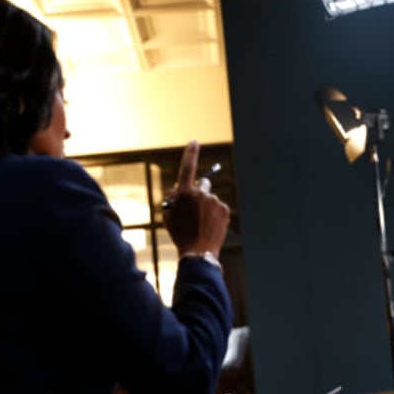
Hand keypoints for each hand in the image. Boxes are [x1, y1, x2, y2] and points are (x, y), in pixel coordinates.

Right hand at [163, 140, 229, 256]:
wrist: (198, 252)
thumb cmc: (180, 233)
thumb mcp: (168, 214)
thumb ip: (174, 197)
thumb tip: (181, 188)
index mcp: (184, 193)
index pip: (187, 167)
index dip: (191, 153)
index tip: (195, 142)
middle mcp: (200, 193)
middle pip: (202, 184)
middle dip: (200, 192)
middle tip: (196, 208)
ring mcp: (214, 201)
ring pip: (210, 198)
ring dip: (207, 206)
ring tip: (201, 223)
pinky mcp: (224, 209)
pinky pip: (218, 207)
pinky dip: (215, 214)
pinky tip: (210, 226)